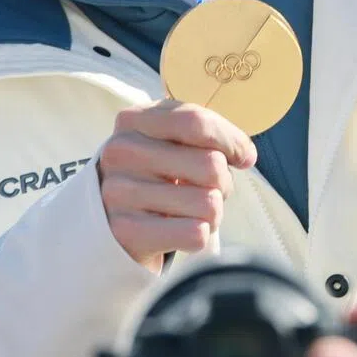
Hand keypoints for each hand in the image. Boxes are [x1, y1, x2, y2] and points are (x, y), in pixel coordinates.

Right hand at [97, 101, 256, 272]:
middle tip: (204, 189)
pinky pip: (195, 234)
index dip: (231, 141)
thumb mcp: (172, 141)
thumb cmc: (155, 174)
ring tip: (190, 211)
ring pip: (208, 203)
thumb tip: (245, 155)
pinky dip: (199, 236)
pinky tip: (180, 231)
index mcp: (134, 120)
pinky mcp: (126, 231)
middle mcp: (121, 152)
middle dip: (222, 182)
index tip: (243, 157)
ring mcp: (119, 192)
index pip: (196, 122)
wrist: (110, 221)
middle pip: (210, 164)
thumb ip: (208, 135)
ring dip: (212, 213)